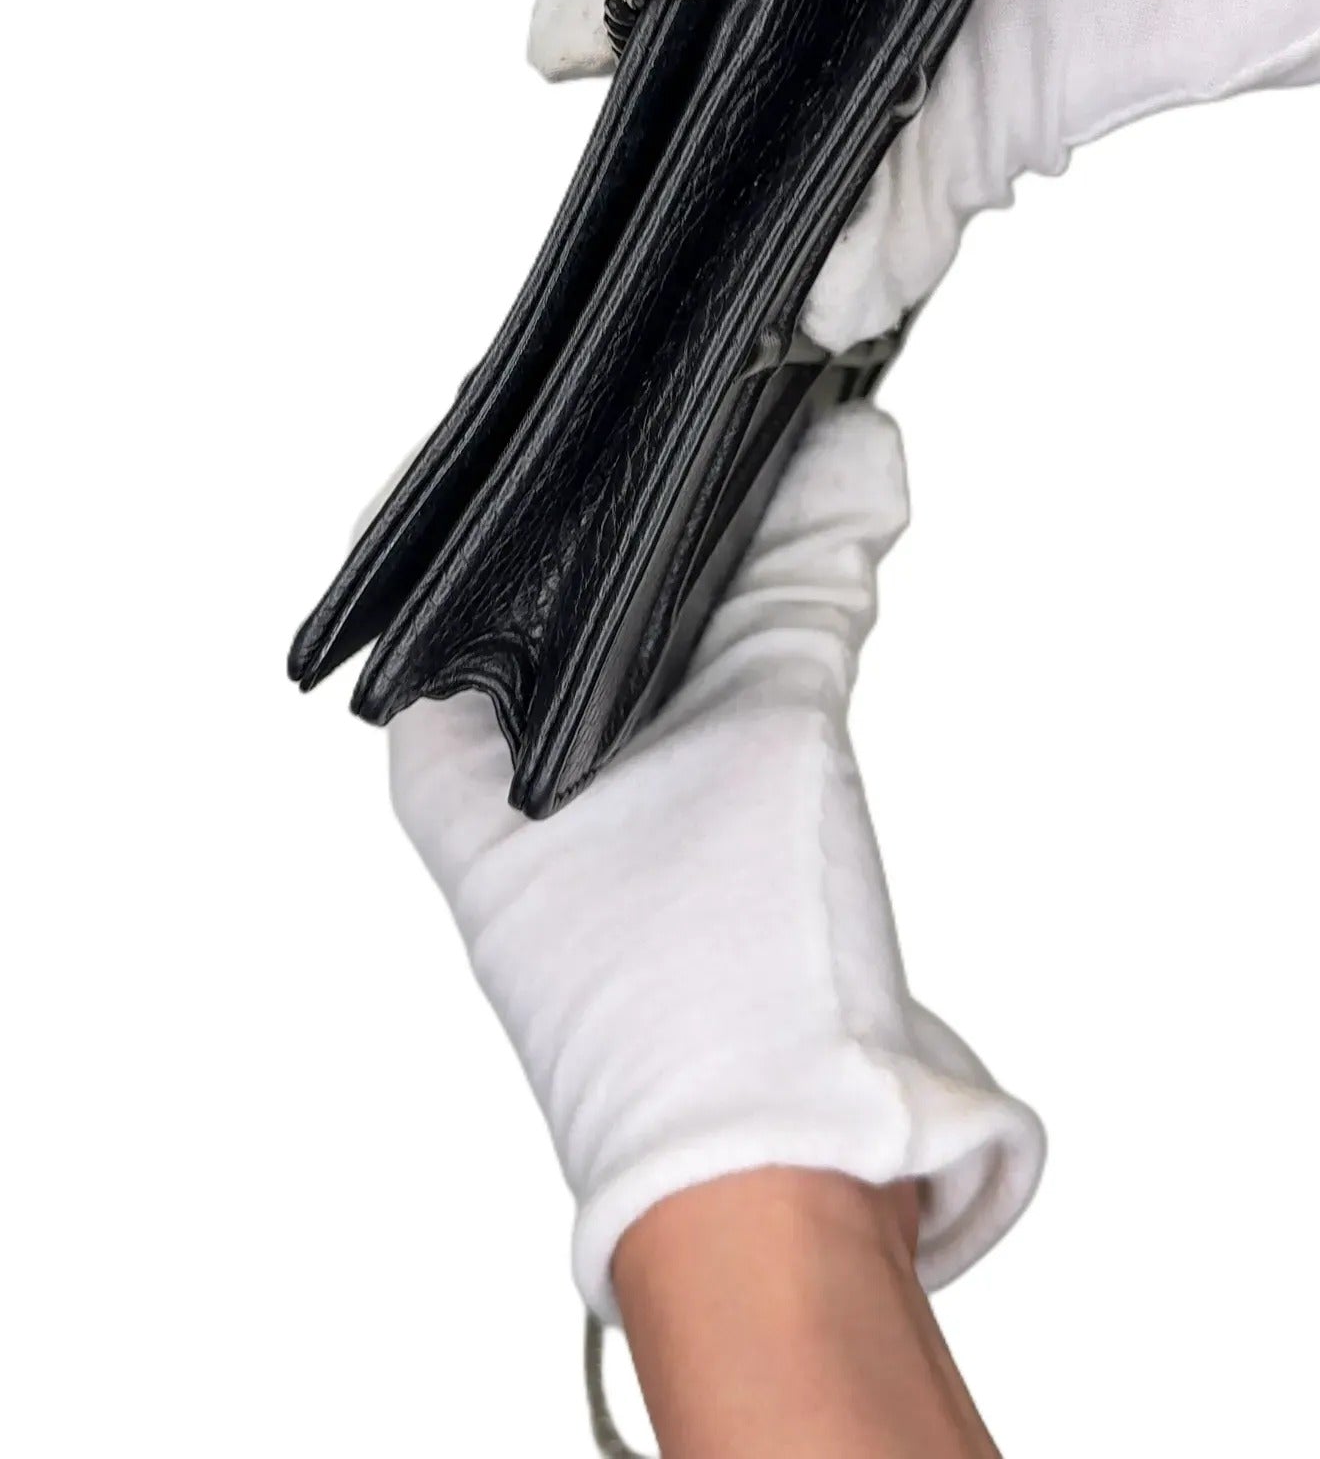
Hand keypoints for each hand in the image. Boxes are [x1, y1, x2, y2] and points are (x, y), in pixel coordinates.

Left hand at [389, 405, 1041, 1325]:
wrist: (793, 1170)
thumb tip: (852, 457)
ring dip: (752, 528)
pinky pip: (761, 678)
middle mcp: (547, 782)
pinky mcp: (736, 829)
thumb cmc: (706, 989)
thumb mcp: (753, 745)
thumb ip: (802, 591)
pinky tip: (856, 503)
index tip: (568, 398)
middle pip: (586, 594)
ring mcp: (644, 805)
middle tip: (713, 384)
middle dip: (655, 492)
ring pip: (688, 626)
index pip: (454, 590)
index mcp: (470, 772)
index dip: (506, 490)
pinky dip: (810, 590)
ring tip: (804, 421)